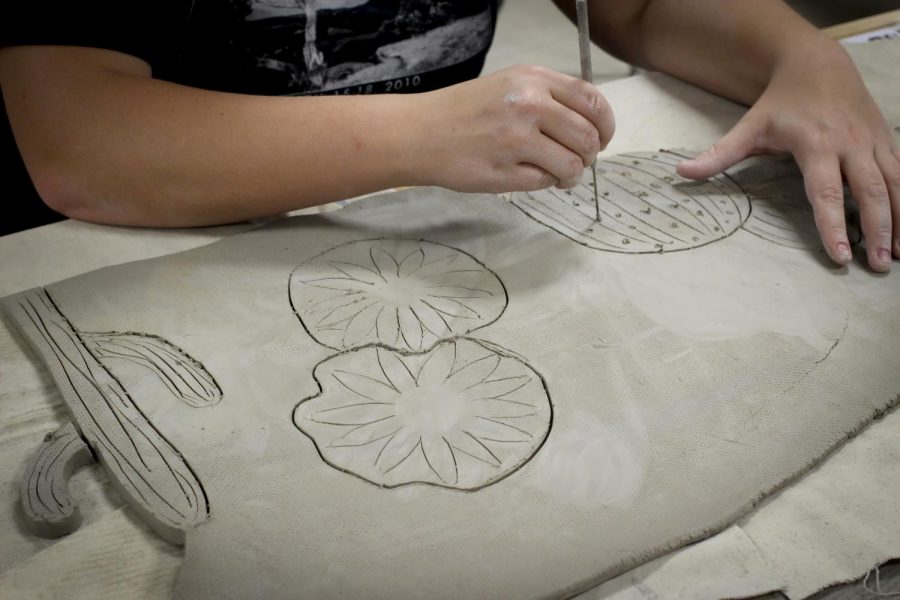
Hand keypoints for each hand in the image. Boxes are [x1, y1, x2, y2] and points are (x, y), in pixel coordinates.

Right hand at [414, 64, 614, 192]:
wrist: (421, 133)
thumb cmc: (466, 111)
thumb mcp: (511, 85)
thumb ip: (551, 98)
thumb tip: (592, 125)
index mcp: (534, 79)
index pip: (592, 102)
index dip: (606, 125)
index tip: (603, 138)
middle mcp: (529, 105)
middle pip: (588, 138)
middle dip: (589, 155)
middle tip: (577, 161)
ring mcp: (516, 140)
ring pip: (572, 165)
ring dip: (570, 175)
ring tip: (556, 173)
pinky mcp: (505, 171)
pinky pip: (545, 182)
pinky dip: (544, 183)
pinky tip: (528, 174)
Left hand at [677, 39, 898, 272]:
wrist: (817, 63)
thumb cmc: (781, 101)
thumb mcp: (749, 126)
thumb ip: (718, 155)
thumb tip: (680, 173)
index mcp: (817, 145)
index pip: (827, 192)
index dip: (833, 225)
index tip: (841, 255)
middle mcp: (850, 144)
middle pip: (870, 193)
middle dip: (877, 230)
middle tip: (875, 266)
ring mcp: (873, 142)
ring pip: (895, 185)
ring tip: (895, 256)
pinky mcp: (887, 140)